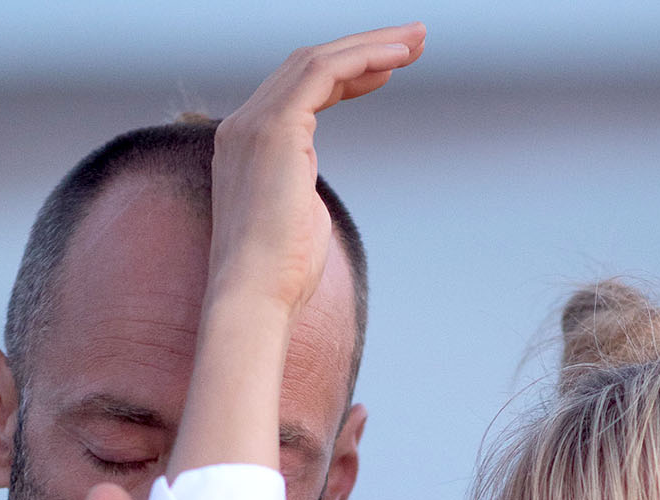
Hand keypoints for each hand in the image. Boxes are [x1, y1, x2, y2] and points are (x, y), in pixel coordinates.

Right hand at [207, 23, 425, 317]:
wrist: (253, 298)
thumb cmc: (279, 275)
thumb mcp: (294, 215)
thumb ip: (299, 187)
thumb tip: (309, 194)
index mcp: (247, 145)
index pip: (298, 90)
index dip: (346, 74)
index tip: (389, 70)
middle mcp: (244, 126)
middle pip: (307, 65)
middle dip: (363, 48)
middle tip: (412, 40)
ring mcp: (255, 124)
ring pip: (316, 60)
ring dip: (370, 45)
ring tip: (415, 40)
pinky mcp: (275, 129)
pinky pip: (323, 73)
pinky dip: (363, 58)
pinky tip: (397, 58)